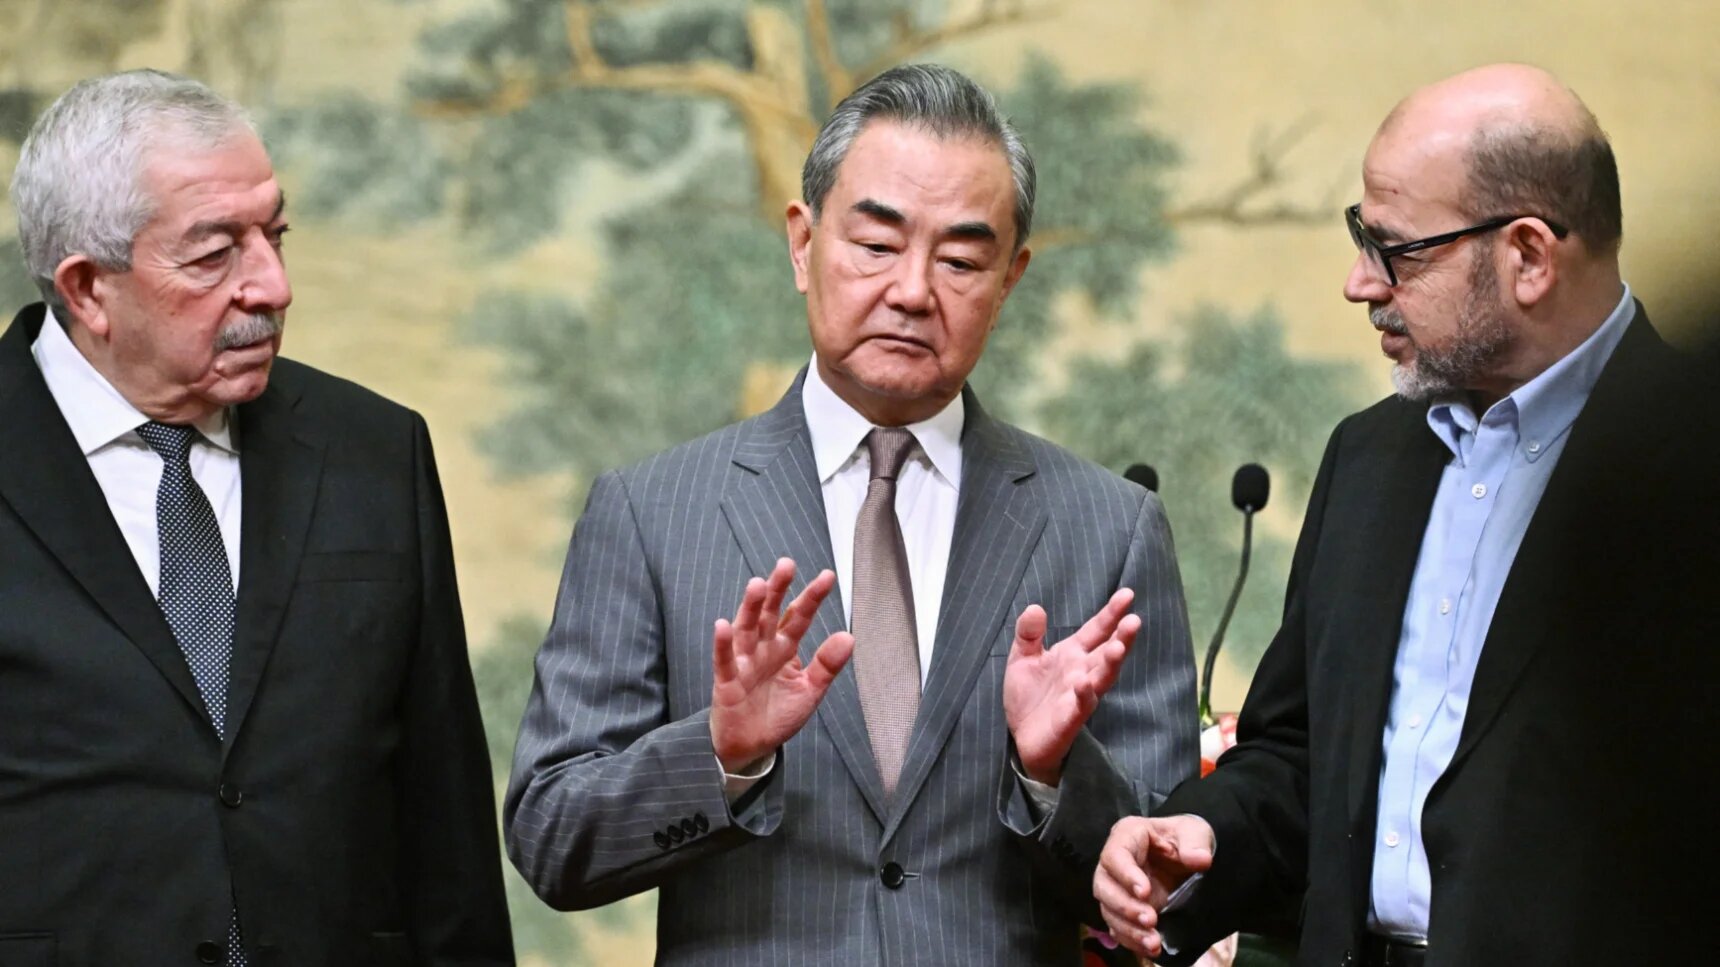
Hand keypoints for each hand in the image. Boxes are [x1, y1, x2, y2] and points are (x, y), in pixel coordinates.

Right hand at [710, 558, 853, 773]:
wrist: (750, 745)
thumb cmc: (777, 714)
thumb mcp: (809, 691)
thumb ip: (827, 665)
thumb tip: (849, 637)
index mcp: (785, 648)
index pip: (799, 617)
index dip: (811, 597)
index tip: (827, 576)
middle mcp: (764, 648)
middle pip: (770, 613)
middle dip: (778, 589)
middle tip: (786, 565)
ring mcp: (744, 661)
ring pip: (746, 628)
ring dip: (750, 607)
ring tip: (758, 585)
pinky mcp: (727, 680)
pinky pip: (725, 659)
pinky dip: (723, 643)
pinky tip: (723, 625)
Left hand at [1003, 588, 1139, 784]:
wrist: (1022, 737)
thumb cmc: (1029, 696)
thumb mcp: (1022, 658)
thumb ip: (1029, 634)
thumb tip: (1035, 607)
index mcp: (1073, 654)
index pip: (1097, 630)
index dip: (1111, 613)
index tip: (1128, 594)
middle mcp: (1082, 672)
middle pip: (1107, 652)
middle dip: (1121, 637)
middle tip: (1135, 620)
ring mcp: (1079, 695)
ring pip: (1101, 678)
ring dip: (1111, 663)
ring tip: (1118, 647)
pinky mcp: (1070, 718)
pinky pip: (1080, 705)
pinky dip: (1084, 694)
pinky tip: (1084, 683)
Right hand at [1093, 814, 1214, 957]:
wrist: (1187, 857)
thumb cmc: (1185, 838)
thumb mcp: (1194, 831)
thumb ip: (1195, 843)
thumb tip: (1200, 859)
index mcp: (1127, 836)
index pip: (1116, 854)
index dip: (1126, 875)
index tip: (1145, 892)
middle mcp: (1114, 863)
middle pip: (1104, 886)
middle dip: (1125, 907)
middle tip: (1151, 919)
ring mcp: (1117, 888)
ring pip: (1109, 910)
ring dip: (1128, 929)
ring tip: (1153, 942)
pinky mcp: (1123, 909)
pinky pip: (1118, 927)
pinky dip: (1132, 940)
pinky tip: (1150, 949)